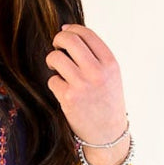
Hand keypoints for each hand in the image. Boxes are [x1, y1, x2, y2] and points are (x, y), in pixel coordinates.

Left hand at [45, 23, 127, 146]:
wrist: (108, 135)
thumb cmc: (107, 103)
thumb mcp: (111, 76)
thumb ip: (96, 56)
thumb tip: (70, 34)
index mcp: (110, 63)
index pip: (87, 34)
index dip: (72, 29)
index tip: (65, 31)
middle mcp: (97, 72)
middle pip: (69, 40)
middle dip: (58, 39)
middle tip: (56, 46)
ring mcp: (82, 85)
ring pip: (56, 58)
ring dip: (52, 61)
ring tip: (56, 68)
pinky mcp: (68, 98)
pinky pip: (52, 80)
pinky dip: (54, 83)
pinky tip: (62, 90)